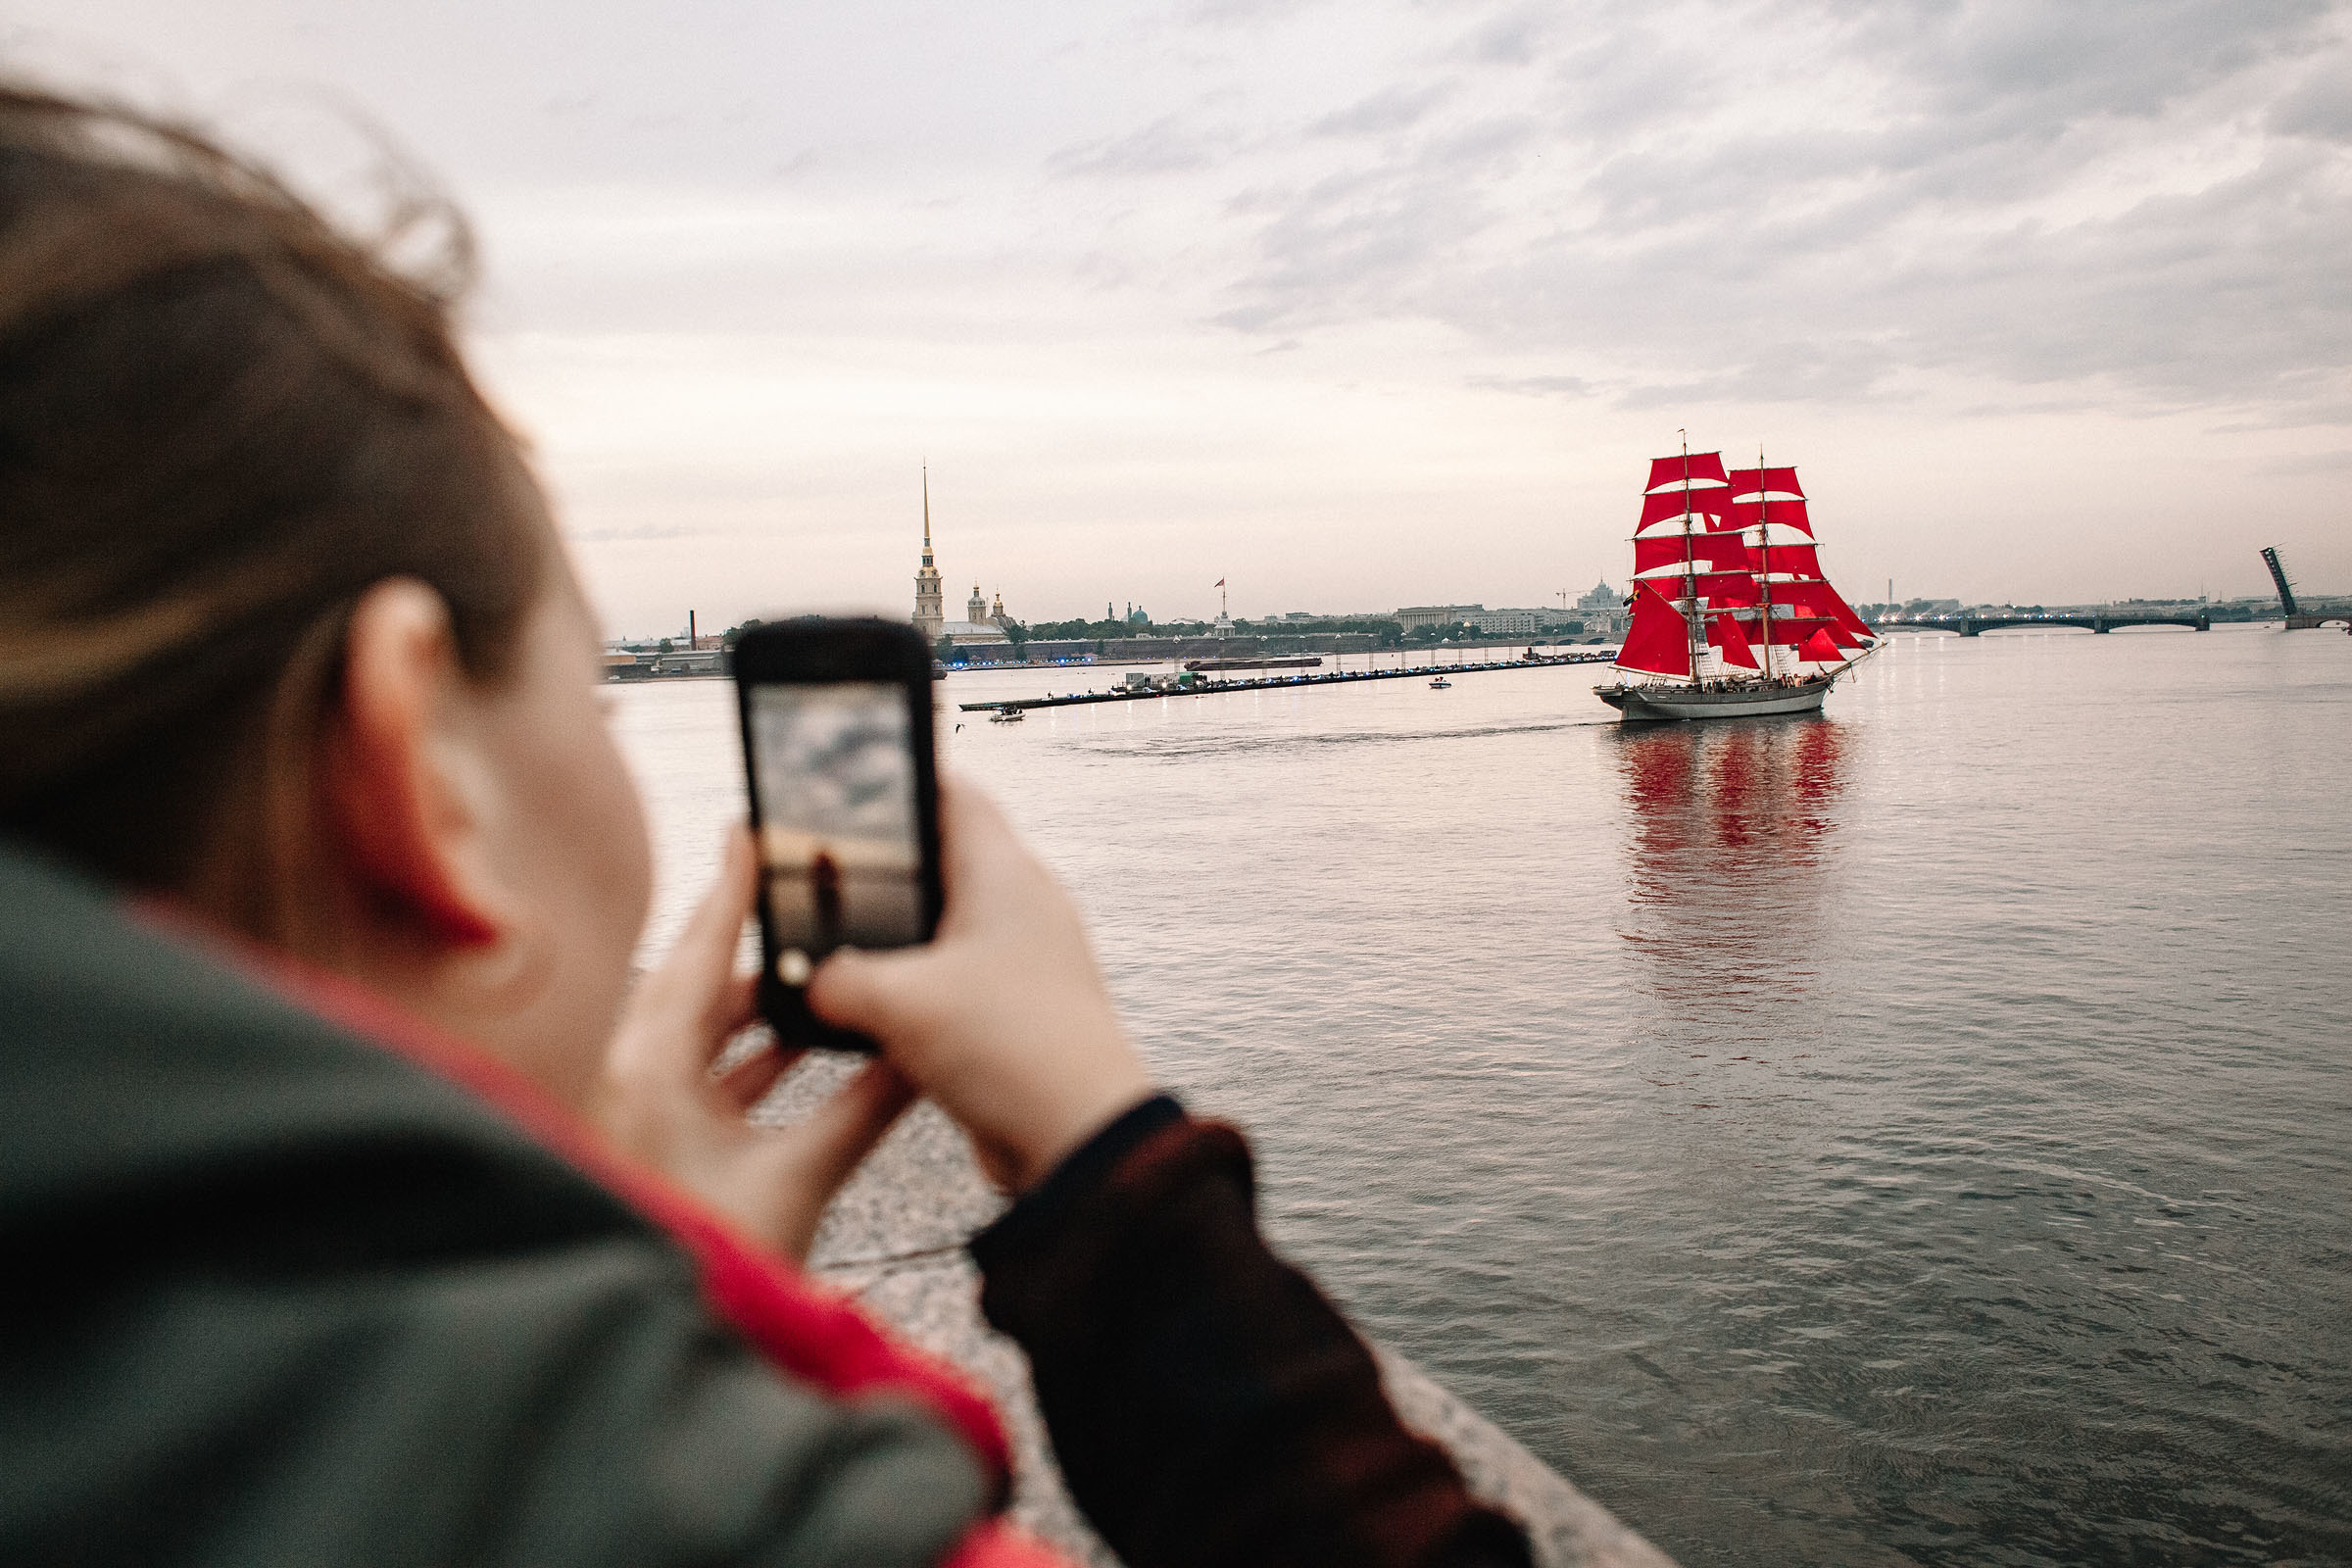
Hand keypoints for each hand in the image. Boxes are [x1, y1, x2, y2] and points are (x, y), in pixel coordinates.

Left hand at [596, 828, 915, 1260]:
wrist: (659, 1333)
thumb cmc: (716, 1258)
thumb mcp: (800, 1178)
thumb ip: (864, 1110)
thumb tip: (923, 1052)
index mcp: (652, 1068)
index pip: (699, 953)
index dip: (732, 891)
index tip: (752, 831)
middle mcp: (634, 1076)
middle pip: (700, 982)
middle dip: (760, 945)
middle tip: (802, 895)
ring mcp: (640, 1108)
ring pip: (703, 1030)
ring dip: (764, 1008)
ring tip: (823, 974)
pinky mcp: (656, 1139)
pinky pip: (706, 1072)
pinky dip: (754, 1057)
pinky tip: (805, 1052)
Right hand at [807, 775, 1152, 1192]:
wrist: (1079, 1140)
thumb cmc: (1013, 1050)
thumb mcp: (896, 1003)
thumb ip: (835, 979)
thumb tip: (810, 982)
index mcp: (1005, 873)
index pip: (955, 793)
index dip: (901, 779)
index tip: (850, 784)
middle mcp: (1022, 906)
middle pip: (942, 860)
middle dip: (882, 872)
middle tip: (820, 878)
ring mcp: (1024, 959)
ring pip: (945, 927)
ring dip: (895, 940)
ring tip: (834, 949)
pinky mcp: (1017, 1010)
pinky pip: (956, 981)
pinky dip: (916, 988)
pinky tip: (873, 1012)